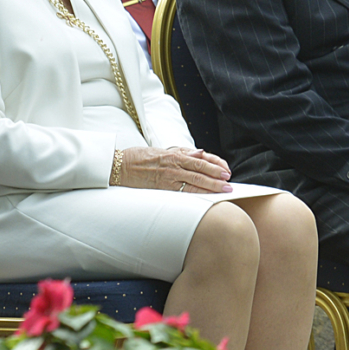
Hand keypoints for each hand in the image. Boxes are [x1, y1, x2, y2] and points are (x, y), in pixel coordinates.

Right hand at [110, 145, 233, 192]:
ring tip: (223, 190)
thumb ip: (182, 152)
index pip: (201, 159)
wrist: (119, 166)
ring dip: (210, 186)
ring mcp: (168, 177)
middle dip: (217, 176)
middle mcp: (173, 165)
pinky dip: (195, 195)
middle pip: (200, 170)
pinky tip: (204, 198)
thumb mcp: (163, 150)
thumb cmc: (140, 158)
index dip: (215, 164)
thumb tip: (200, 152)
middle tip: (229, 182)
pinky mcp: (162, 188)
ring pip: (194, 182)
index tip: (226, 169)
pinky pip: (182, 192)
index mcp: (175, 154)